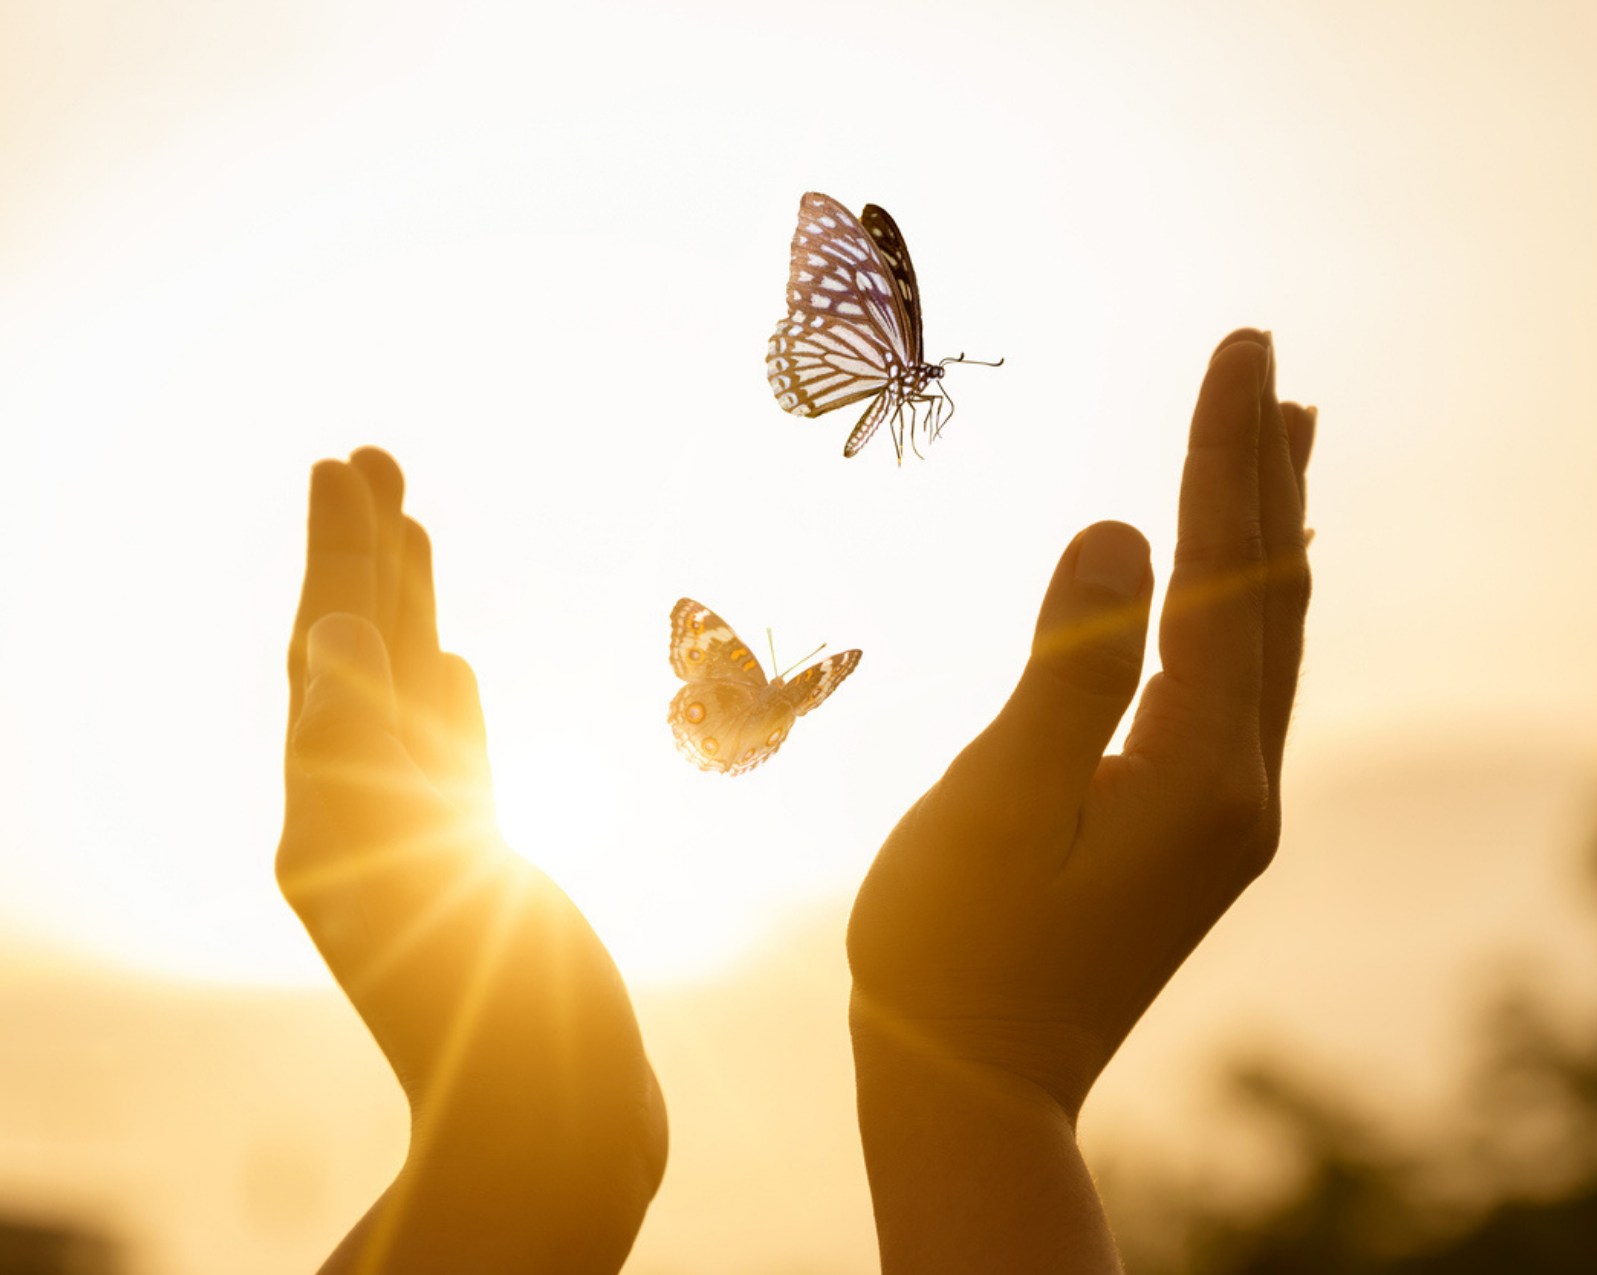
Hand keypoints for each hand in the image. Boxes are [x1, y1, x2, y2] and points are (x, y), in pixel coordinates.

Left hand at [278, 448, 665, 1273]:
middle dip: (364, 554)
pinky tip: (449, 659)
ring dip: (404, 609)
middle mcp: (361, 810)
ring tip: (409, 529)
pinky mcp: (477, 863)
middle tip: (369, 457)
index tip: (344, 463)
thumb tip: (325, 629)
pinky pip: (449, 759)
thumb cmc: (485, 1009)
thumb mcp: (406, 869)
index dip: (335, 552)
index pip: (324, 647)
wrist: (554, 1120)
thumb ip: (360, 748)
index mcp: (327, 805)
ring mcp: (422, 835)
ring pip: (408, 697)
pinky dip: (445, 700)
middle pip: (357, 653)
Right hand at [847, 331, 1313, 1270]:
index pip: (1229, 575)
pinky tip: (1229, 593)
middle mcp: (1239, 787)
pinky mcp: (1192, 832)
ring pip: (1265, 643)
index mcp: (1200, 770)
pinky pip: (1235, 689)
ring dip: (1269, 537)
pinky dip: (1241, 611)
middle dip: (1263, 474)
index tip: (1240, 347)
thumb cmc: (957, 946)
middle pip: (1272, 598)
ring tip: (1280, 449)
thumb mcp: (999, 801)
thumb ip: (1066, 664)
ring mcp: (1224, 815)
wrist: (972, 1084)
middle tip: (1266, 366)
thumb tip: (1120, 529)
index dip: (1227, 455)